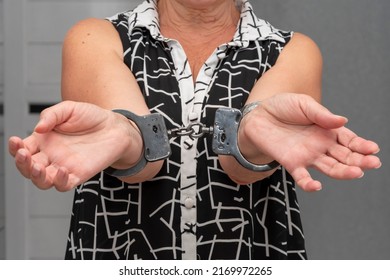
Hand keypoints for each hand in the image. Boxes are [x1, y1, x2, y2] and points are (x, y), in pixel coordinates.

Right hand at [8, 101, 139, 190]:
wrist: (115, 127)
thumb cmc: (92, 117)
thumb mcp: (68, 109)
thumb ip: (51, 115)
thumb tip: (38, 129)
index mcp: (44, 140)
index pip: (22, 149)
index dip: (15, 147)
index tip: (15, 140)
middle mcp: (51, 156)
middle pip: (28, 168)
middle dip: (21, 163)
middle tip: (23, 154)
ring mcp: (64, 167)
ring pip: (42, 181)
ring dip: (35, 176)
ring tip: (37, 166)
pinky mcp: (79, 175)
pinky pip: (64, 185)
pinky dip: (59, 181)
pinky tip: (60, 170)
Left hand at [239, 93, 380, 191]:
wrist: (258, 115)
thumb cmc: (282, 107)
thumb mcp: (303, 104)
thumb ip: (321, 114)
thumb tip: (343, 121)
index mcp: (328, 130)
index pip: (350, 140)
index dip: (362, 145)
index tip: (373, 149)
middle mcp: (321, 145)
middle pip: (345, 156)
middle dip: (360, 161)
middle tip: (372, 163)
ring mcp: (308, 156)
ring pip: (330, 168)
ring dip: (343, 172)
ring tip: (356, 172)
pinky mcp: (291, 163)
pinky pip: (302, 177)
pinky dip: (309, 184)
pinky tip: (316, 186)